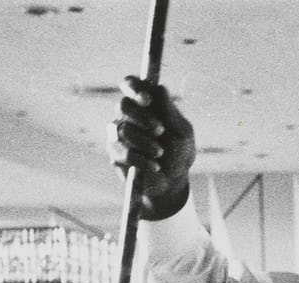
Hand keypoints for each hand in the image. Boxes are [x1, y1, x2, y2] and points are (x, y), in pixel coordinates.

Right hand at [107, 76, 195, 218]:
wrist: (173, 182)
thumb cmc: (179, 152)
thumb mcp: (182, 132)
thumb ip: (170, 112)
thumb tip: (160, 88)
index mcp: (145, 105)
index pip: (130, 84)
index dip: (134, 87)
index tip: (147, 99)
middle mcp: (129, 116)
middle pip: (122, 105)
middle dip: (142, 117)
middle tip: (160, 130)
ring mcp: (119, 134)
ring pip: (122, 129)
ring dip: (145, 142)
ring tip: (160, 153)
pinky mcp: (115, 154)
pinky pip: (122, 152)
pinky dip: (141, 160)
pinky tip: (155, 166)